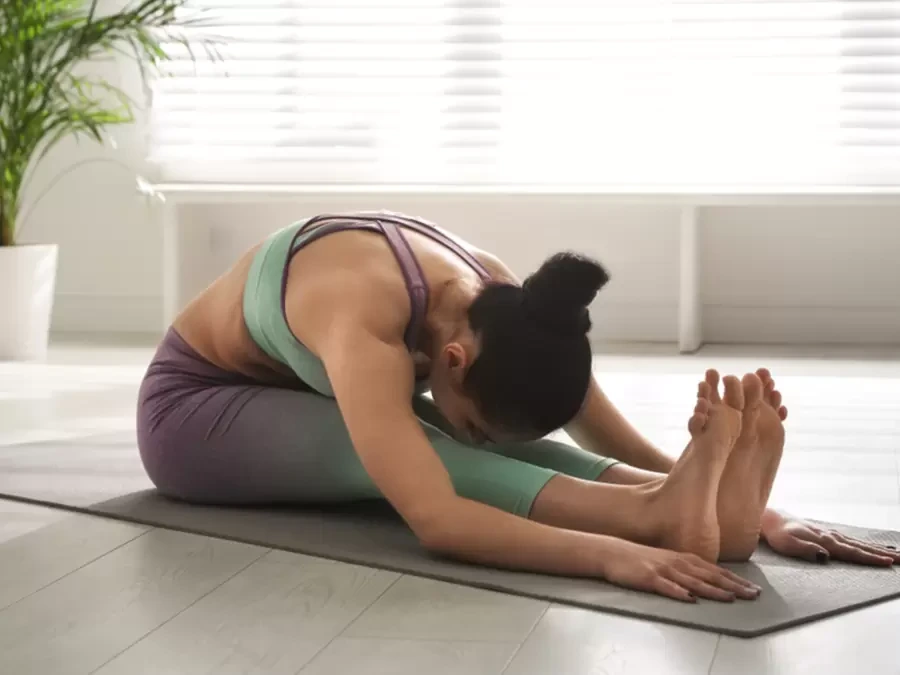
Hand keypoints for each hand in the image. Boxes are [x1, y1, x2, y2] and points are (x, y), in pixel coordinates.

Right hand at [600, 539, 761, 602]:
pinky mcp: (648, 578)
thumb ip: (687, 569)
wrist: (613, 552)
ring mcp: (663, 570)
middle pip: (710, 576)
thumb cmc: (641, 559)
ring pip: (692, 582)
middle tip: (753, 595)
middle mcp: (678, 563)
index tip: (753, 588)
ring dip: (713, 590)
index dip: (735, 580)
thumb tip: (708, 581)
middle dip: (733, 586)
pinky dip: (678, 593)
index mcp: (684, 559)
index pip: (715, 570)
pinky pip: (666, 586)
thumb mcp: (668, 560)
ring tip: (730, 598)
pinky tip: (690, 599)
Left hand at [762, 510, 899, 565]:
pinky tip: (873, 547)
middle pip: (861, 547)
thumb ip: (807, 550)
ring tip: (896, 554)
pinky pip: (852, 540)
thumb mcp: (788, 545)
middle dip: (882, 554)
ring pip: (859, 543)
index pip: (851, 552)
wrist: (771, 520)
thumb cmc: (778, 535)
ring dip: (878, 549)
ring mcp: (831, 534)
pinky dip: (866, 545)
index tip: (888, 562)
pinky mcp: (828, 535)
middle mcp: (831, 537)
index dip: (869, 558)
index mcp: (824, 541)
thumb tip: (826, 557)